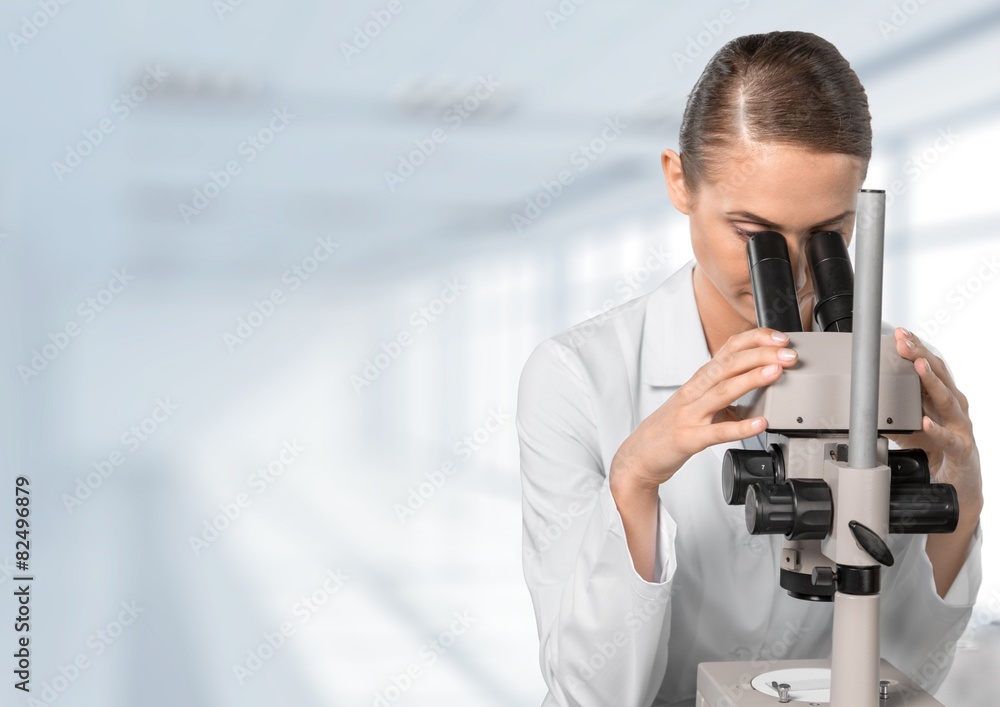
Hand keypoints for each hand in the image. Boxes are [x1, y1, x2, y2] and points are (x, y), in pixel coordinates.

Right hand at [611, 328, 797, 493]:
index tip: (779, 338)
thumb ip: (725, 391)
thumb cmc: (671, 427)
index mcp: (700, 380)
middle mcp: (694, 392)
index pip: (728, 349)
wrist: (640, 455)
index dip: (754, 339)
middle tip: (788, 353)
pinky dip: (740, 427)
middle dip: (760, 355)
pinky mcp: (689, 438)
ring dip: (750, 379)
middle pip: (727, 365)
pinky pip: (717, 432)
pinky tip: (759, 424)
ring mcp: (690, 414)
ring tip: (775, 373)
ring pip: (722, 391)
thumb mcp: (699, 401)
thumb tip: (761, 384)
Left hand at [887, 328, 982, 510]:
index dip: (916, 348)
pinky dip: (936, 429)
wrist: (958, 479)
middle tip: (904, 341)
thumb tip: (863, 397)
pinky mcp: (961, 448)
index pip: (931, 366)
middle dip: (920, 355)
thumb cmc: (935, 446)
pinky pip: (947, 438)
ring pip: (946, 399)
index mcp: (942, 396)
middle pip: (939, 375)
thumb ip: (892, 408)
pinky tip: (925, 421)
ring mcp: (960, 426)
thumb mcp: (909, 422)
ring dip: (931, 381)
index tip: (900, 332)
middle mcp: (954, 406)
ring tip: (917, 365)